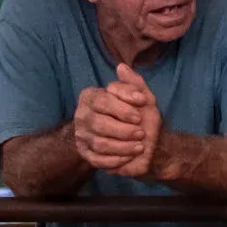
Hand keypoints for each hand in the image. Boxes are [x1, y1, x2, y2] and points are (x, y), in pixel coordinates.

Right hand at [73, 63, 160, 177]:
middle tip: (141, 132)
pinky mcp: (86, 154)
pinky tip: (129, 156)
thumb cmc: (140, 116)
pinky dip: (116, 159)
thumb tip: (121, 67)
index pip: (102, 100)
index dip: (123, 106)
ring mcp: (82, 136)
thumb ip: (134, 84)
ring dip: (123, 146)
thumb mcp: (142, 98)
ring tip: (139, 146)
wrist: (144, 143)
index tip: (142, 106)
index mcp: (91, 97)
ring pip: (99, 143)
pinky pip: (97, 159)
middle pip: (99, 123)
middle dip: (124, 129)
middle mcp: (82, 115)